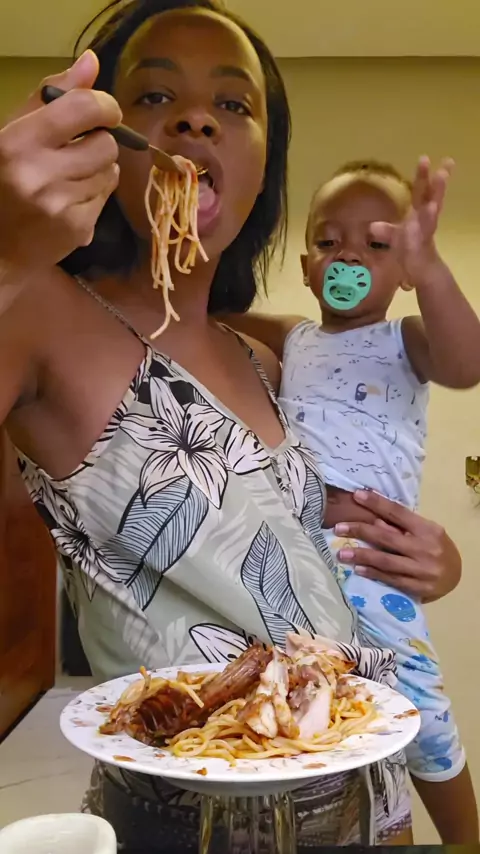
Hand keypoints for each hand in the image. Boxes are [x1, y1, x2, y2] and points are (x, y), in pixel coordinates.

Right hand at [0, 50, 121, 269]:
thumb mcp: (12, 132)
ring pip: (110, 172)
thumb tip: (90, 63)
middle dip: (99, 142)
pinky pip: (107, 197)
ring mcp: (61, 206)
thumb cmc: (1, 180)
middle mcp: (39, 175)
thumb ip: (51, 97)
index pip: (83, 109)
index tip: (104, 111)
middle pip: (106, 144)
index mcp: (17, 143)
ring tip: (70, 176)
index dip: (104, 106)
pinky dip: (95, 194)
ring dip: (97, 169)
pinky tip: (70, 198)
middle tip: (78, 149)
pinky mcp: (78, 229)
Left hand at [333, 489, 460, 601]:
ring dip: (362, 556)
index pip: (398, 512)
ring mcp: (422, 570)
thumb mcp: (424, 531)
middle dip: (360, 531)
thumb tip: (373, 519)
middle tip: (339, 527)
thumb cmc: (436, 547)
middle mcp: (424, 548)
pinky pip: (391, 579)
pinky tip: (358, 569)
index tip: (357, 495)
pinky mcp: (418, 588)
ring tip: (342, 553)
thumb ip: (400, 527)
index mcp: (427, 529)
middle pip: (387, 537)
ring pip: (386, 561)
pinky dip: (373, 574)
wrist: (457, 576)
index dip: (377, 503)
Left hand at [370, 156, 453, 284]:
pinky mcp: (424, 243)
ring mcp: (426, 229)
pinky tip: (431, 209)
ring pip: (433, 211)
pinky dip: (428, 220)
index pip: (421, 191)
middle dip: (436, 180)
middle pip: (431, 196)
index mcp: (418, 213)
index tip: (425, 157)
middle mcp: (425, 218)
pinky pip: (425, 231)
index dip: (422, 176)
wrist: (420, 270)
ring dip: (435, 196)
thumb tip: (372, 226)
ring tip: (440, 180)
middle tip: (445, 163)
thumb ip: (386, 230)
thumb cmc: (409, 250)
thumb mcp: (395, 238)